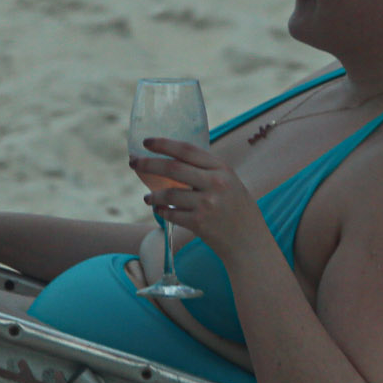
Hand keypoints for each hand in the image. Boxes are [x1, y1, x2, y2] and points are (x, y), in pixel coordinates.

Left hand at [131, 139, 274, 262]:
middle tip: (133, 162)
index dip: (164, 144)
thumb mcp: (229, 182)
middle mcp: (215, 183)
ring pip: (168, 194)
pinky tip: (160, 211)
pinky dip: (162, 211)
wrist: (248, 240)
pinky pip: (171, 214)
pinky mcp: (199, 223)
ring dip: (153, 195)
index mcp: (222, 168)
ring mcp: (207, 204)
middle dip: (148, 164)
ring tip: (147, 197)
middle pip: (173, 168)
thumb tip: (171, 159)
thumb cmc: (236, 209)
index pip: (187, 150)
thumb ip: (206, 170)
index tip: (146, 142)